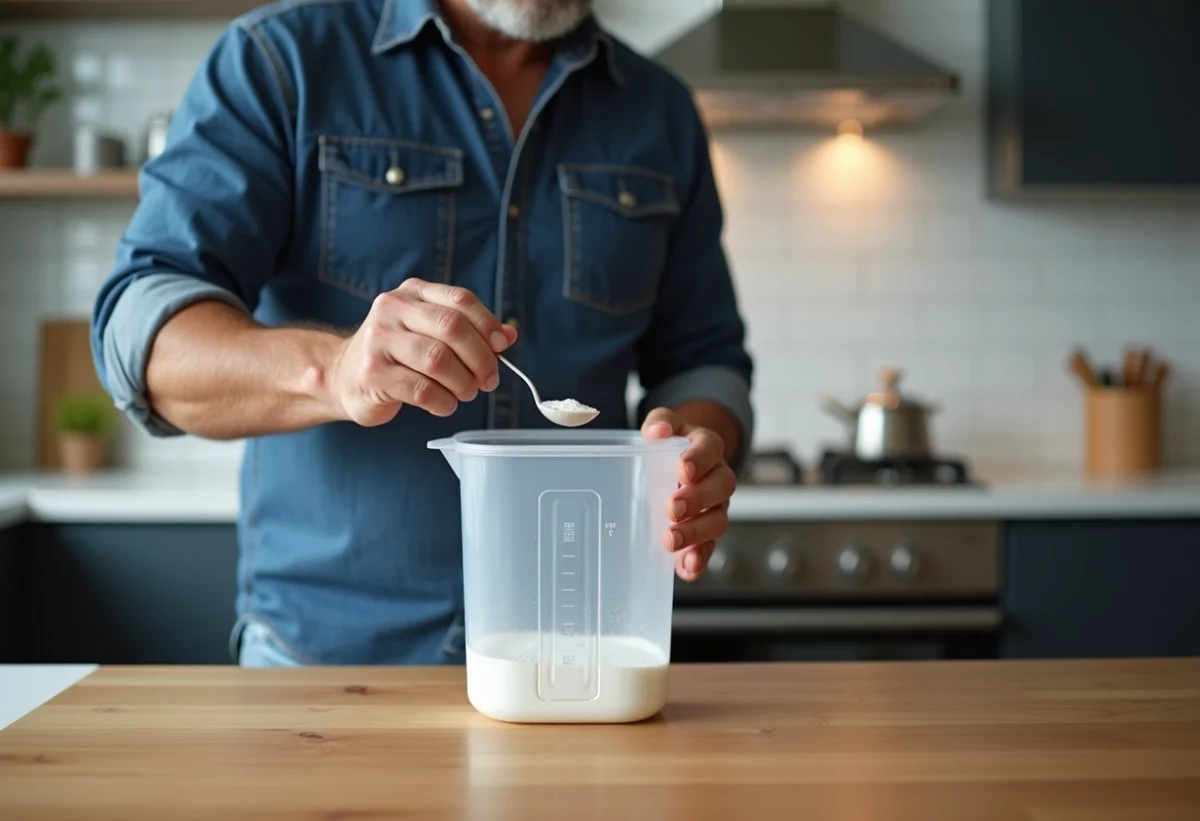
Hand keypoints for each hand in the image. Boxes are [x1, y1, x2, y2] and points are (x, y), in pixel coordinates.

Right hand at [329, 279, 516, 425]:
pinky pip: (422, 390)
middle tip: (488, 380)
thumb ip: (469, 331)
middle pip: (452, 327)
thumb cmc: (396, 355)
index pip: (460, 299)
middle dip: (480, 358)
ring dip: (463, 383)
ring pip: (438, 360)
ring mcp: (378, 340)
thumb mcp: (430, 334)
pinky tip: (445, 404)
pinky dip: (443, 401)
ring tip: (466, 393)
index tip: (502, 347)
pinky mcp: (372, 374)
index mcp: (412, 293)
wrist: (341, 376)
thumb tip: (509, 335)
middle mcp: (392, 309)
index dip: (488, 324)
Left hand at [642, 408, 736, 580]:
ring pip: (717, 522)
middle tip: (673, 508)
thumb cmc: (671, 446)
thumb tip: (657, 431)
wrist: (681, 466)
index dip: (699, 460)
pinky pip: (708, 550)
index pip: (709, 451)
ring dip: (696, 532)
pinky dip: (699, 560)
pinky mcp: (705, 536)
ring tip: (671, 539)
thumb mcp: (665, 426)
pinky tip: (685, 567)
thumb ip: (661, 422)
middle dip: (697, 499)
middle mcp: (717, 480)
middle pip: (720, 489)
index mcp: (708, 449)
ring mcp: (714, 510)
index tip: (684, 469)